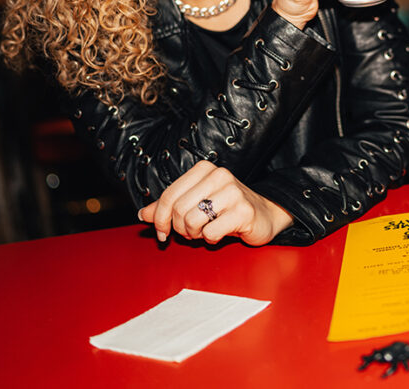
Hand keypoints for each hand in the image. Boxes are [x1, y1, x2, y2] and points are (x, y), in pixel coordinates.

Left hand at [138, 160, 293, 245]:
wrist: (265, 214)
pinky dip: (211, 239)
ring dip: (195, 234)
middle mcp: (219, 176)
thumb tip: (143, 214)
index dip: (160, 218)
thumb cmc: (227, 209)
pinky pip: (211, 233)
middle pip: (178, 210)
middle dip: (179, 229)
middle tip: (190, 233)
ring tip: (205, 231)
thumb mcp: (196, 203)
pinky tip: (220, 233)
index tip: (162, 232)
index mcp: (204, 169)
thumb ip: (169, 207)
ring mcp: (233, 192)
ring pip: (192, 221)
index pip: (169, 195)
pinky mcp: (243, 211)